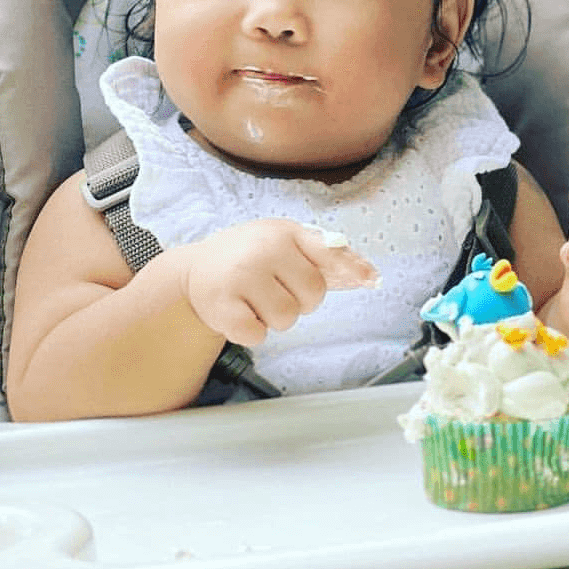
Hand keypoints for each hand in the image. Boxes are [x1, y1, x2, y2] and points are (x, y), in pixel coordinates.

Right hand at [180, 219, 376, 345]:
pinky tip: (240, 312)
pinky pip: (258, 335)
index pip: (328, 252)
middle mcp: (265, 251)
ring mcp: (242, 277)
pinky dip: (252, 332)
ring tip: (256, 299)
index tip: (372, 279)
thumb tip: (369, 275)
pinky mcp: (222, 306)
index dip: (352, 268)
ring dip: (275, 318)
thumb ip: (325, 255)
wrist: (196, 269)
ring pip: (287, 318)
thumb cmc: (251, 255)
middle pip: (312, 295)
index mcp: (285, 233)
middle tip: (277, 289)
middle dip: (301, 301)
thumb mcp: (286, 242)